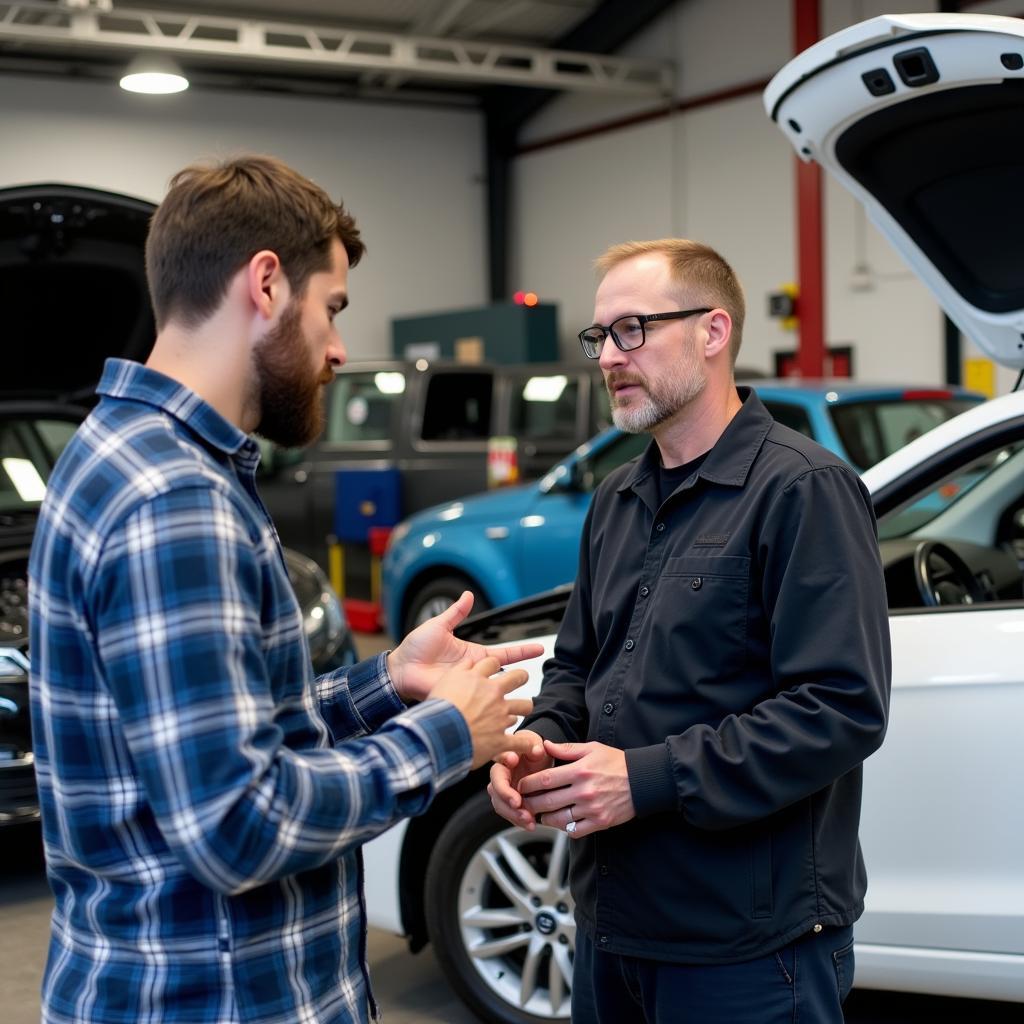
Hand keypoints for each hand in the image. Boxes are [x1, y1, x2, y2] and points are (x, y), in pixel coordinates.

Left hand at [387, 591, 543, 703]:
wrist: (399, 669)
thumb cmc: (415, 648)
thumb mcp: (438, 626)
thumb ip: (456, 613)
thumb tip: (469, 595)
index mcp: (473, 655)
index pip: (504, 654)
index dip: (522, 651)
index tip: (540, 648)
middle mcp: (475, 672)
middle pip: (505, 674)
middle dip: (523, 676)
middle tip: (541, 675)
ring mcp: (468, 687)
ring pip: (495, 690)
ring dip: (510, 692)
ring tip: (528, 695)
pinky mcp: (458, 697)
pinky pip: (477, 702)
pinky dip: (489, 705)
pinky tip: (502, 709)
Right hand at [431, 656, 540, 769]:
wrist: (439, 735)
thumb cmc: (437, 711)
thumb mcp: (443, 681)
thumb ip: (457, 670)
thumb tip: (467, 662)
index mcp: (477, 680)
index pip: (492, 662)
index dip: (494, 664)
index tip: (495, 667)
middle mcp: (492, 694)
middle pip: (517, 677)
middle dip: (520, 677)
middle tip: (520, 679)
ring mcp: (500, 715)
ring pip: (524, 706)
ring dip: (524, 707)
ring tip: (522, 709)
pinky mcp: (501, 738)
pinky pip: (521, 742)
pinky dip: (526, 744)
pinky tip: (528, 744)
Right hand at [487, 730, 551, 830]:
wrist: (537, 756)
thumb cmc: (532, 747)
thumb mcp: (534, 742)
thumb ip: (534, 746)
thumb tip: (537, 750)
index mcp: (502, 762)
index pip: (497, 776)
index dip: (504, 789)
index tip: (517, 799)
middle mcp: (499, 777)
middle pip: (497, 795)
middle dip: (509, 806)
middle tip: (523, 812)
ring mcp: (504, 790)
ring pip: (502, 806)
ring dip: (514, 816)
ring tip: (529, 822)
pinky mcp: (510, 800)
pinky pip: (510, 813)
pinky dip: (520, 820)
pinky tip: (530, 824)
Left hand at [518, 739, 635, 838]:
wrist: (642, 780)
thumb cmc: (616, 762)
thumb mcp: (592, 749)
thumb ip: (566, 749)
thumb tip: (545, 746)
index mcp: (580, 770)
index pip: (545, 779)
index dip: (528, 784)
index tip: (521, 786)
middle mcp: (584, 791)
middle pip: (547, 801)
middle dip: (530, 803)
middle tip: (523, 802)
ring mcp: (592, 808)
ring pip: (558, 819)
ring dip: (544, 818)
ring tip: (540, 813)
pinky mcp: (599, 822)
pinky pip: (574, 831)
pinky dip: (564, 828)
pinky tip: (560, 821)